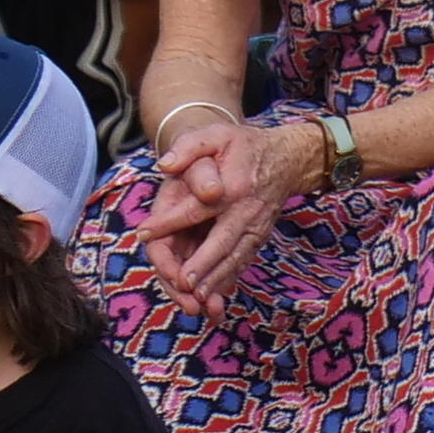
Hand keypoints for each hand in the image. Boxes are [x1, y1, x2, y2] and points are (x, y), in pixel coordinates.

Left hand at [144, 118, 320, 317]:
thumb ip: (190, 146)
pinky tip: (216, 294)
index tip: (143, 233)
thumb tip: (167, 164)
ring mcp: (257, 226)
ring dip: (217, 278)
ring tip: (198, 297)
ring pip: (235, 256)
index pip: (195, 208)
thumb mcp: (217, 135)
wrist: (290, 156)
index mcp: (233, 187)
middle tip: (183, 283)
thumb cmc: (246, 146)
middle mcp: (247, 210)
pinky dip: (231, 277)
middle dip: (203, 264)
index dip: (167, 221)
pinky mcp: (261, 235)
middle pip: (222, 242)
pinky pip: (245, 259)